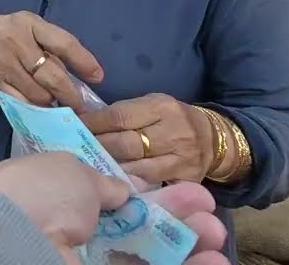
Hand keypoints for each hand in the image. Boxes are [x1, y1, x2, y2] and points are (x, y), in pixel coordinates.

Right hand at [0, 11, 102, 111]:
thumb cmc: (1, 31)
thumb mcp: (24, 25)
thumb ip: (47, 43)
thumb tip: (76, 72)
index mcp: (29, 23)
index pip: (63, 42)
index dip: (84, 61)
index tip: (98, 77)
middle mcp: (16, 42)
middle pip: (52, 74)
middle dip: (71, 95)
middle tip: (81, 107)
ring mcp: (3, 64)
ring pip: (38, 93)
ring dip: (53, 105)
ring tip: (62, 110)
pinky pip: (20, 102)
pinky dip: (34, 109)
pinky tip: (42, 112)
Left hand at [0, 153, 226, 264]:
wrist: (16, 245)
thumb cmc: (43, 196)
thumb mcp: (73, 171)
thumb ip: (102, 181)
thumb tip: (123, 190)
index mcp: (54, 197)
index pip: (104, 198)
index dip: (143, 195)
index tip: (178, 188)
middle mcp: (69, 234)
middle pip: (132, 230)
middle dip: (174, 220)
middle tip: (209, 214)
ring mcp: (85, 260)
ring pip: (142, 256)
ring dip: (184, 246)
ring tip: (219, 237)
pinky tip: (216, 262)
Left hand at [80, 94, 215, 183]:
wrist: (215, 140)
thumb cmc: (174, 119)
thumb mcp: (153, 105)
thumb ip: (125, 113)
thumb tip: (86, 120)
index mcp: (161, 107)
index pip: (119, 116)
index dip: (93, 124)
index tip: (73, 128)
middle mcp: (173, 132)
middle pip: (125, 144)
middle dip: (97, 148)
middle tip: (75, 151)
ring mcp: (181, 158)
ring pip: (136, 167)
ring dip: (110, 169)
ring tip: (89, 169)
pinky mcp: (186, 179)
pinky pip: (151, 184)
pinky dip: (130, 184)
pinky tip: (113, 183)